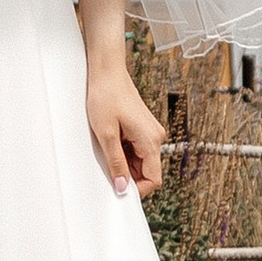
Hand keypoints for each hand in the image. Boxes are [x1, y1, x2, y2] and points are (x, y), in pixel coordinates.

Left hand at [86, 55, 164, 199]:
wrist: (107, 71)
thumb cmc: (106, 96)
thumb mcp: (106, 134)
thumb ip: (116, 163)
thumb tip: (123, 188)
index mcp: (151, 140)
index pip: (154, 179)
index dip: (137, 189)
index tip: (119, 189)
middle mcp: (156, 137)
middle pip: (147, 171)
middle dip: (129, 174)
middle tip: (107, 166)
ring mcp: (150, 132)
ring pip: (141, 161)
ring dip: (124, 162)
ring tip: (107, 148)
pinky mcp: (143, 128)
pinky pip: (137, 149)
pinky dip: (124, 151)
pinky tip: (111, 140)